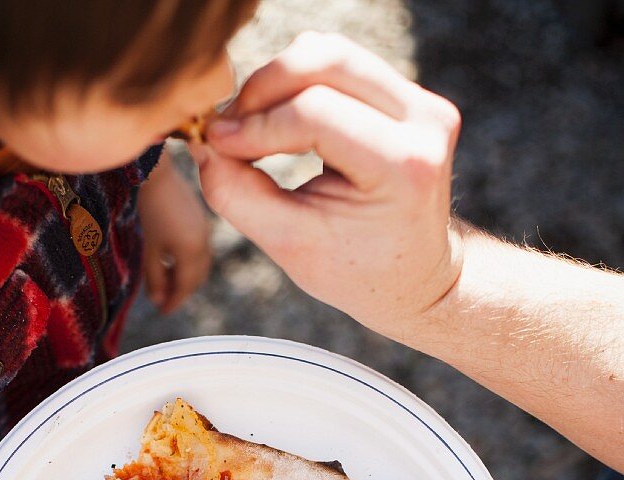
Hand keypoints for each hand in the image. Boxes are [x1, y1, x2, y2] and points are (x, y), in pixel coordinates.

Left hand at [138, 151, 211, 313]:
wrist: (158, 173)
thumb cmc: (149, 210)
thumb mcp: (149, 248)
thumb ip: (154, 277)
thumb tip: (157, 301)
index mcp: (191, 252)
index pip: (184, 287)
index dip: (173, 301)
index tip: (162, 312)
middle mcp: (203, 244)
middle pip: (196, 279)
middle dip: (181, 291)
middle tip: (164, 300)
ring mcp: (205, 232)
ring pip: (200, 266)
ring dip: (186, 277)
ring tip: (167, 281)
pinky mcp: (202, 222)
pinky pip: (201, 252)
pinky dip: (189, 263)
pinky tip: (173, 260)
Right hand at [192, 33, 461, 343]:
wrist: (415, 278)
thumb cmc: (354, 271)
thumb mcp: (290, 245)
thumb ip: (238, 196)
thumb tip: (203, 144)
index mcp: (405, 168)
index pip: (317, 113)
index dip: (256, 124)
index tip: (216, 144)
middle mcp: (425, 123)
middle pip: (327, 61)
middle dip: (264, 87)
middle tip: (227, 126)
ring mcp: (425, 105)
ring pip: (332, 53)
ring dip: (278, 80)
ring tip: (249, 125)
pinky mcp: (414, 98)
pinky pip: (344, 65)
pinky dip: (299, 84)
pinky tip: (277, 121)